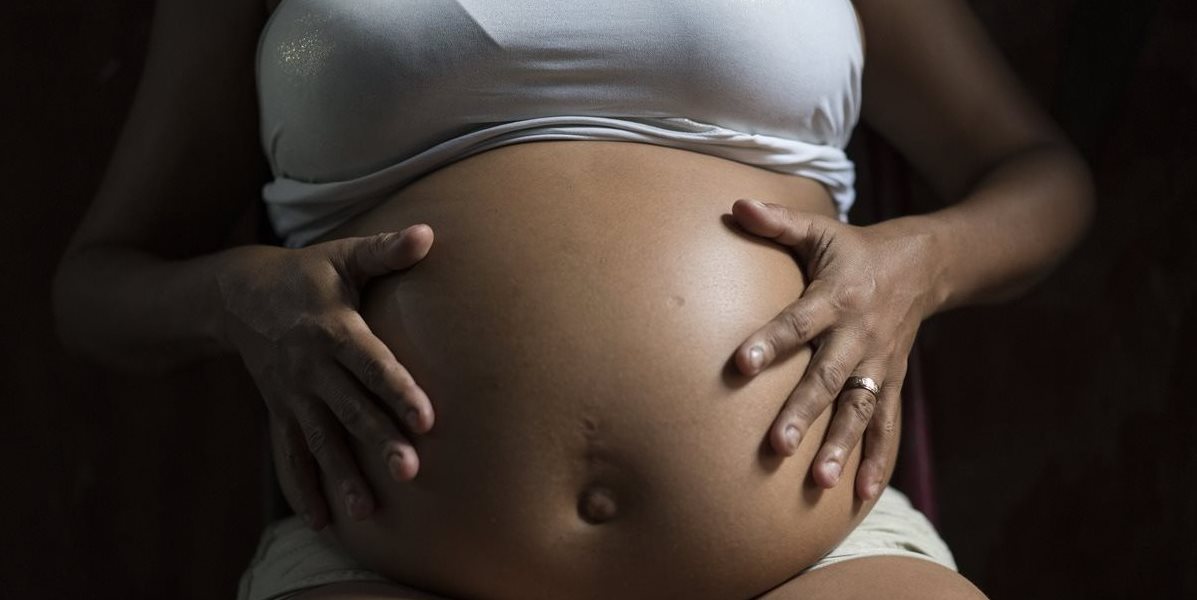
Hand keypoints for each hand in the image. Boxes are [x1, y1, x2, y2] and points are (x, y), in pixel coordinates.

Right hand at [218, 225, 434, 528]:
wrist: (235, 295)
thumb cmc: (305, 274)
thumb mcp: (343, 257)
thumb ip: (386, 251)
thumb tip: (429, 234)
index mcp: (333, 329)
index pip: (371, 364)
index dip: (398, 390)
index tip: (426, 418)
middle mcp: (311, 368)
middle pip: (349, 409)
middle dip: (378, 442)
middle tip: (409, 472)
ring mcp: (292, 395)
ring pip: (320, 441)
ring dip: (341, 477)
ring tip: (365, 513)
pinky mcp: (280, 411)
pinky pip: (289, 454)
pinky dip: (303, 488)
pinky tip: (323, 521)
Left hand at [729, 199, 938, 500]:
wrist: (926, 264)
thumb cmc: (856, 249)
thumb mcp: (820, 230)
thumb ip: (777, 222)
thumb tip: (734, 205)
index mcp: (837, 296)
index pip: (798, 322)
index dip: (770, 342)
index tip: (741, 365)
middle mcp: (859, 336)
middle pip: (828, 378)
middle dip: (803, 413)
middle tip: (775, 445)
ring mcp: (879, 365)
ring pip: (859, 411)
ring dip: (841, 448)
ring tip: (819, 483)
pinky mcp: (891, 383)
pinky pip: (887, 427)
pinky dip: (877, 462)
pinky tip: (861, 498)